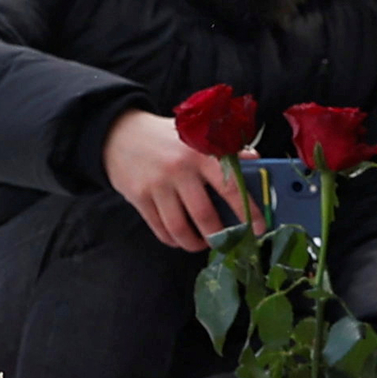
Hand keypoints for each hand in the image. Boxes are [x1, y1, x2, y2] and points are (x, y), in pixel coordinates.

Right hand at [103, 109, 248, 252]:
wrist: (118, 133)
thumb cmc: (164, 136)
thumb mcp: (195, 135)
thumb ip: (225, 148)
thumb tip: (255, 160)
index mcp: (199, 153)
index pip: (230, 187)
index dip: (248, 211)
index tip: (258, 228)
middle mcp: (178, 170)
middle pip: (204, 215)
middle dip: (219, 236)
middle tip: (228, 242)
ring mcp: (156, 185)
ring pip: (180, 227)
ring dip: (195, 243)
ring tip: (202, 244)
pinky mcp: (138, 196)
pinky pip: (159, 228)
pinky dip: (172, 239)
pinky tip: (180, 238)